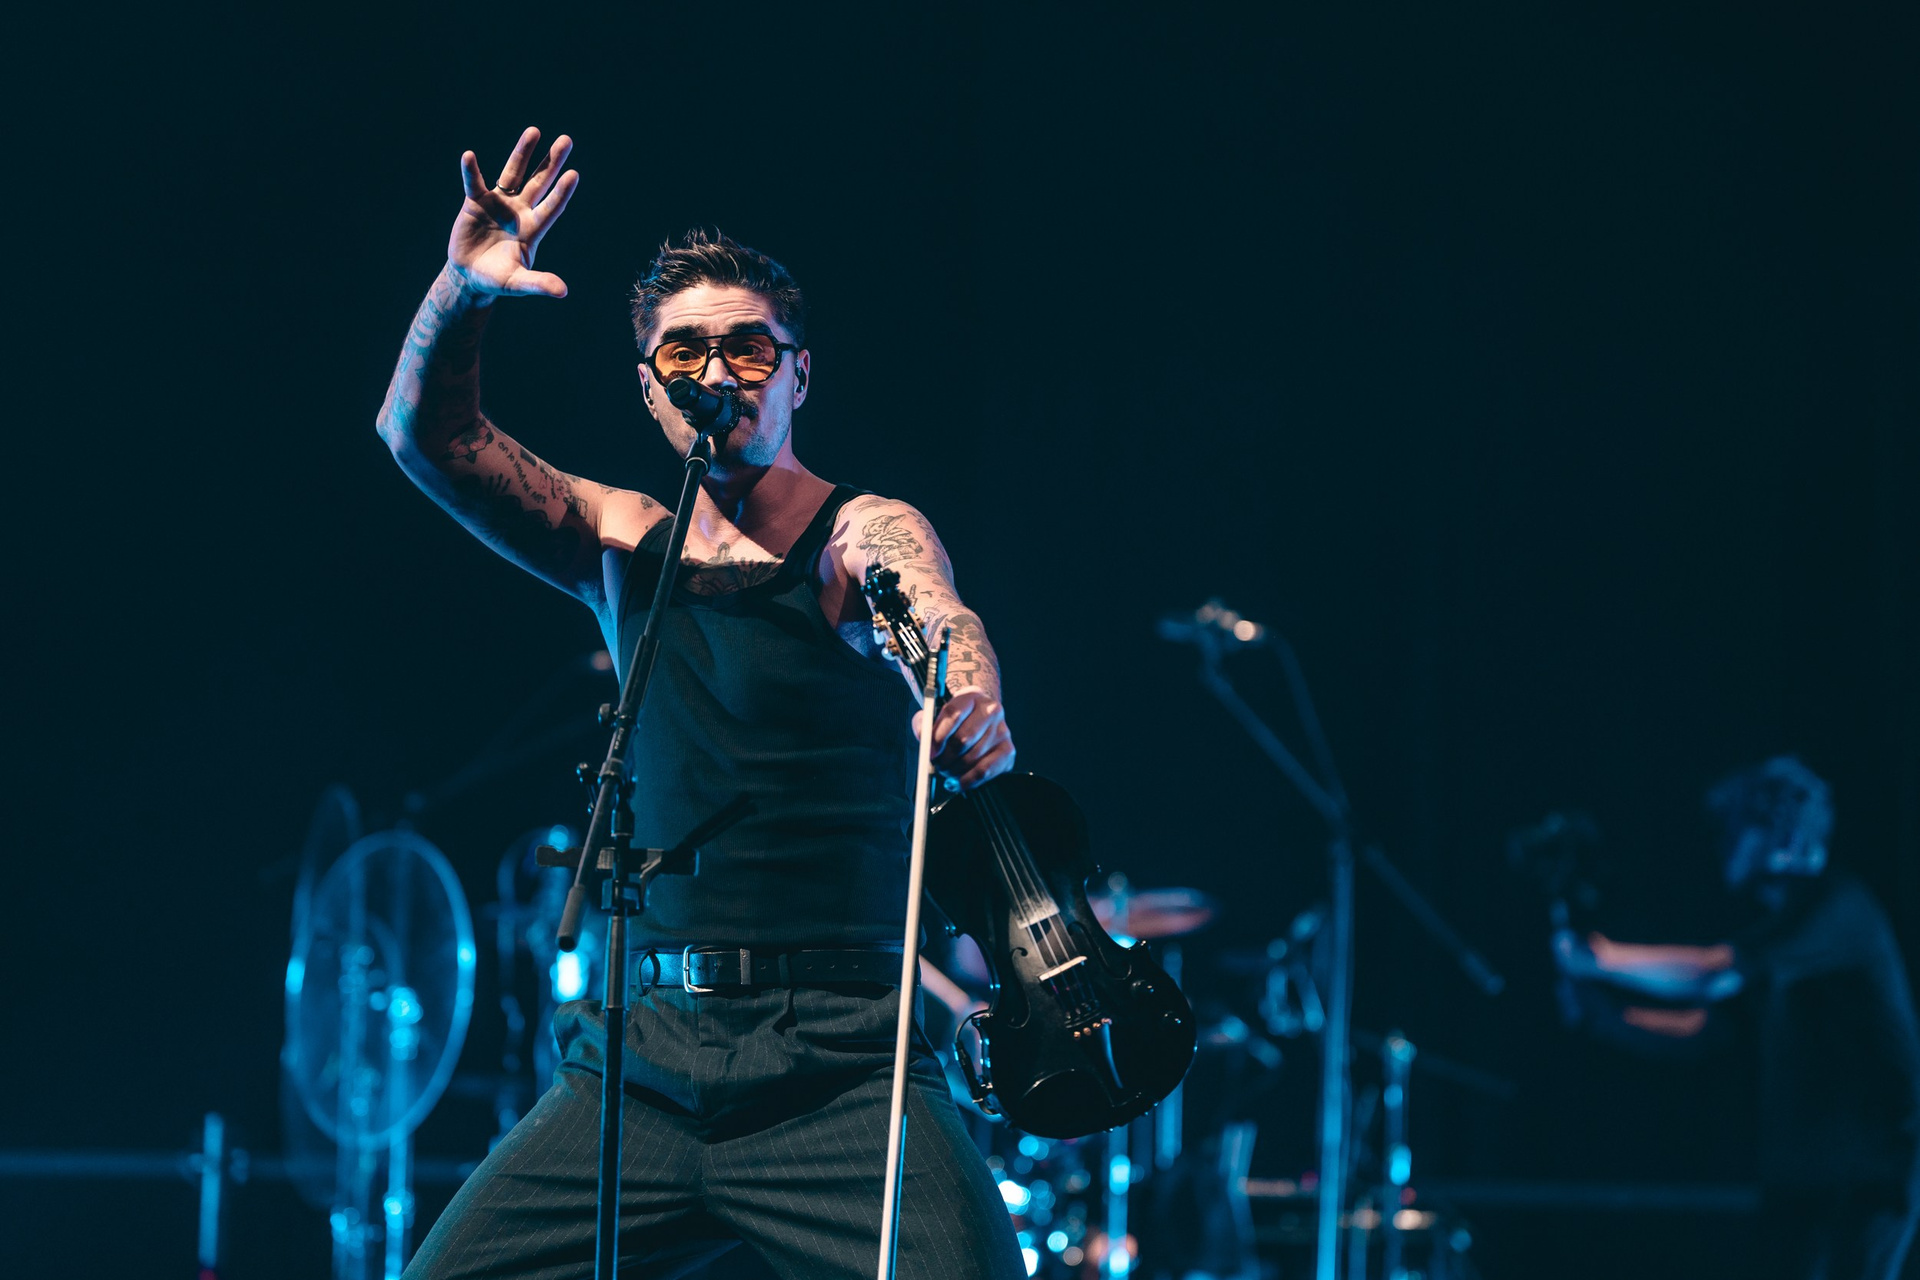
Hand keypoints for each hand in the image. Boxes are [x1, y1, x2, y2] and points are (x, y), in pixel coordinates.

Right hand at [447, 127, 579, 298]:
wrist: (470, 275)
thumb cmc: (497, 279)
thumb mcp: (518, 283)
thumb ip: (538, 284)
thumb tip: (563, 292)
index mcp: (533, 229)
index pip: (552, 207)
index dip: (562, 192)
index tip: (574, 174)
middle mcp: (520, 211)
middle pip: (539, 182)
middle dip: (552, 163)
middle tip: (567, 140)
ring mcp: (499, 204)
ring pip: (513, 174)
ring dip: (522, 153)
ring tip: (534, 131)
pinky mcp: (476, 202)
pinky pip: (474, 183)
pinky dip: (471, 171)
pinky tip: (469, 156)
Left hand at [912, 690, 1014, 790]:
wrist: (980, 723)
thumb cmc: (955, 722)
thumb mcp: (937, 716)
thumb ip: (924, 723)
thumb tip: (923, 737)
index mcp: (972, 696)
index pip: (954, 714)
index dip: (938, 736)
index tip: (929, 752)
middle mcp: (991, 710)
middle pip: (963, 739)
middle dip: (945, 757)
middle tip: (936, 764)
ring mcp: (1002, 731)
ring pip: (971, 758)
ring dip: (953, 770)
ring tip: (945, 770)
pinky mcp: (1008, 751)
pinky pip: (983, 771)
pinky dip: (966, 781)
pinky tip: (956, 782)